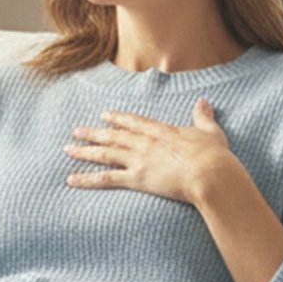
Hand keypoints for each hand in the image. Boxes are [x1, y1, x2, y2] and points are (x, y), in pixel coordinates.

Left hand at [65, 98, 235, 205]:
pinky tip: (71, 179)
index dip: (118, 118)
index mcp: (162, 131)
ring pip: (105, 154)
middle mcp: (145, 143)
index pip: (135, 122)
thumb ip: (203, 117)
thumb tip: (203, 101)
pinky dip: (86, 179)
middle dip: (93, 133)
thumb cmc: (214, 156)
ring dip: (84, 151)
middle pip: (114, 136)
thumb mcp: (210, 132)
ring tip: (68, 149)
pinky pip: (105, 179)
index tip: (104, 115)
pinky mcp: (136, 178)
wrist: (211, 174)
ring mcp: (138, 160)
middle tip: (76, 131)